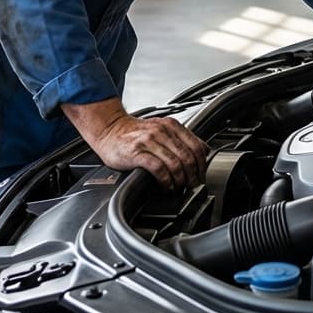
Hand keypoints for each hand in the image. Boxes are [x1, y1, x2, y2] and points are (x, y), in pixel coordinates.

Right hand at [61, 97, 206, 190]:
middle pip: (188, 157)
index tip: (201, 176)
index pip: (196, 146)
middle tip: (191, 185)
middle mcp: (161, 131)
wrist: (109, 130)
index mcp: (171, 125)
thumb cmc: (134, 133)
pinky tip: (166, 185)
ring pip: (175, 163)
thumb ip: (180, 138)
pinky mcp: (137, 152)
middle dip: (193, 176)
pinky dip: (166, 180)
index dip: (202, 165)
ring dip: (180, 180)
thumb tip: (203, 151)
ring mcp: (149, 141)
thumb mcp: (161, 129)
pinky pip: (159, 169)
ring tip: (178, 187)